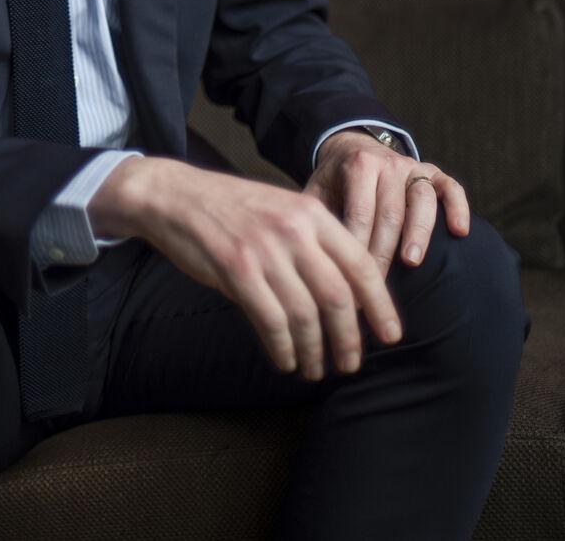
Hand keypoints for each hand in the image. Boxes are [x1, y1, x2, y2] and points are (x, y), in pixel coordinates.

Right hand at [89, 156, 402, 381]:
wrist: (175, 196)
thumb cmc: (231, 208)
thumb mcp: (281, 210)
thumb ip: (314, 243)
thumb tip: (350, 295)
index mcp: (311, 213)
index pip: (361, 264)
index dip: (380, 305)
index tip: (390, 334)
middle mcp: (292, 229)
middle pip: (338, 296)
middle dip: (350, 338)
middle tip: (351, 363)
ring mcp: (263, 249)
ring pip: (305, 315)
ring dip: (315, 351)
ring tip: (316, 369)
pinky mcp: (235, 269)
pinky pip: (270, 321)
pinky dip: (283, 348)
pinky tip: (286, 360)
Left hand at [304, 129, 469, 277]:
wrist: (352, 147)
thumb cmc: (334, 182)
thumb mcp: (318, 192)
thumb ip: (316, 218)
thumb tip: (313, 263)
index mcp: (359, 165)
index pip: (360, 213)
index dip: (357, 249)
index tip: (350, 282)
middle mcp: (388, 164)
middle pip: (390, 213)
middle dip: (383, 252)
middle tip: (377, 288)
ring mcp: (413, 167)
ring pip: (421, 200)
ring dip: (419, 233)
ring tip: (412, 262)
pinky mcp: (433, 173)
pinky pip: (451, 187)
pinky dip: (458, 207)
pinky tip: (459, 232)